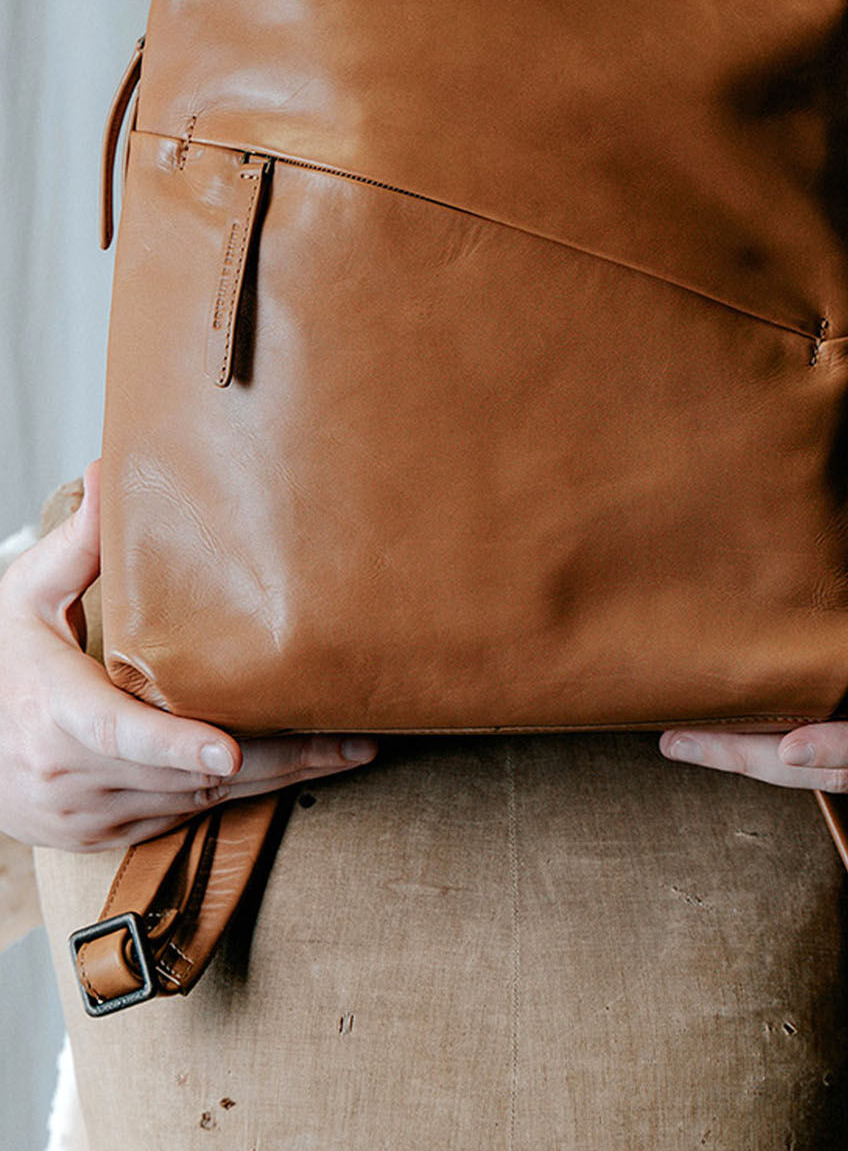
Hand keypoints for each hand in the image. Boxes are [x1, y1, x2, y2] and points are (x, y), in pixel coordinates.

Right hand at [0, 459, 376, 849]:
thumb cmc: (2, 666)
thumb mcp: (26, 597)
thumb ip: (76, 545)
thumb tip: (107, 470)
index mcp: (53, 711)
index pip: (120, 734)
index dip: (176, 746)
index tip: (226, 754)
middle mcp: (69, 773)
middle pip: (187, 776)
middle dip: (277, 760)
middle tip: (352, 743)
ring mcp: (86, 814)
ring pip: (196, 804)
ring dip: (272, 780)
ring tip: (345, 752)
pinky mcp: (102, 837)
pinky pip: (182, 820)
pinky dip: (234, 796)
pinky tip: (290, 769)